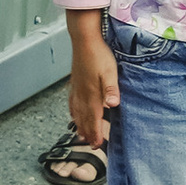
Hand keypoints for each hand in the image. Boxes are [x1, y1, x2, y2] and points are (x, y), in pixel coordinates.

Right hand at [66, 20, 119, 149]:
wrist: (84, 40)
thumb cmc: (98, 54)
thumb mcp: (110, 71)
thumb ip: (111, 89)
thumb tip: (113, 105)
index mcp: (91, 94)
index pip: (93, 119)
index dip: (95, 133)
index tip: (97, 145)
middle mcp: (82, 94)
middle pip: (84, 118)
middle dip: (88, 133)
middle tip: (92, 145)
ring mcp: (77, 88)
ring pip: (76, 112)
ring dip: (79, 124)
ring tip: (81, 135)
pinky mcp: (75, 82)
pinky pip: (72, 102)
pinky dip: (73, 112)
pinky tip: (73, 113)